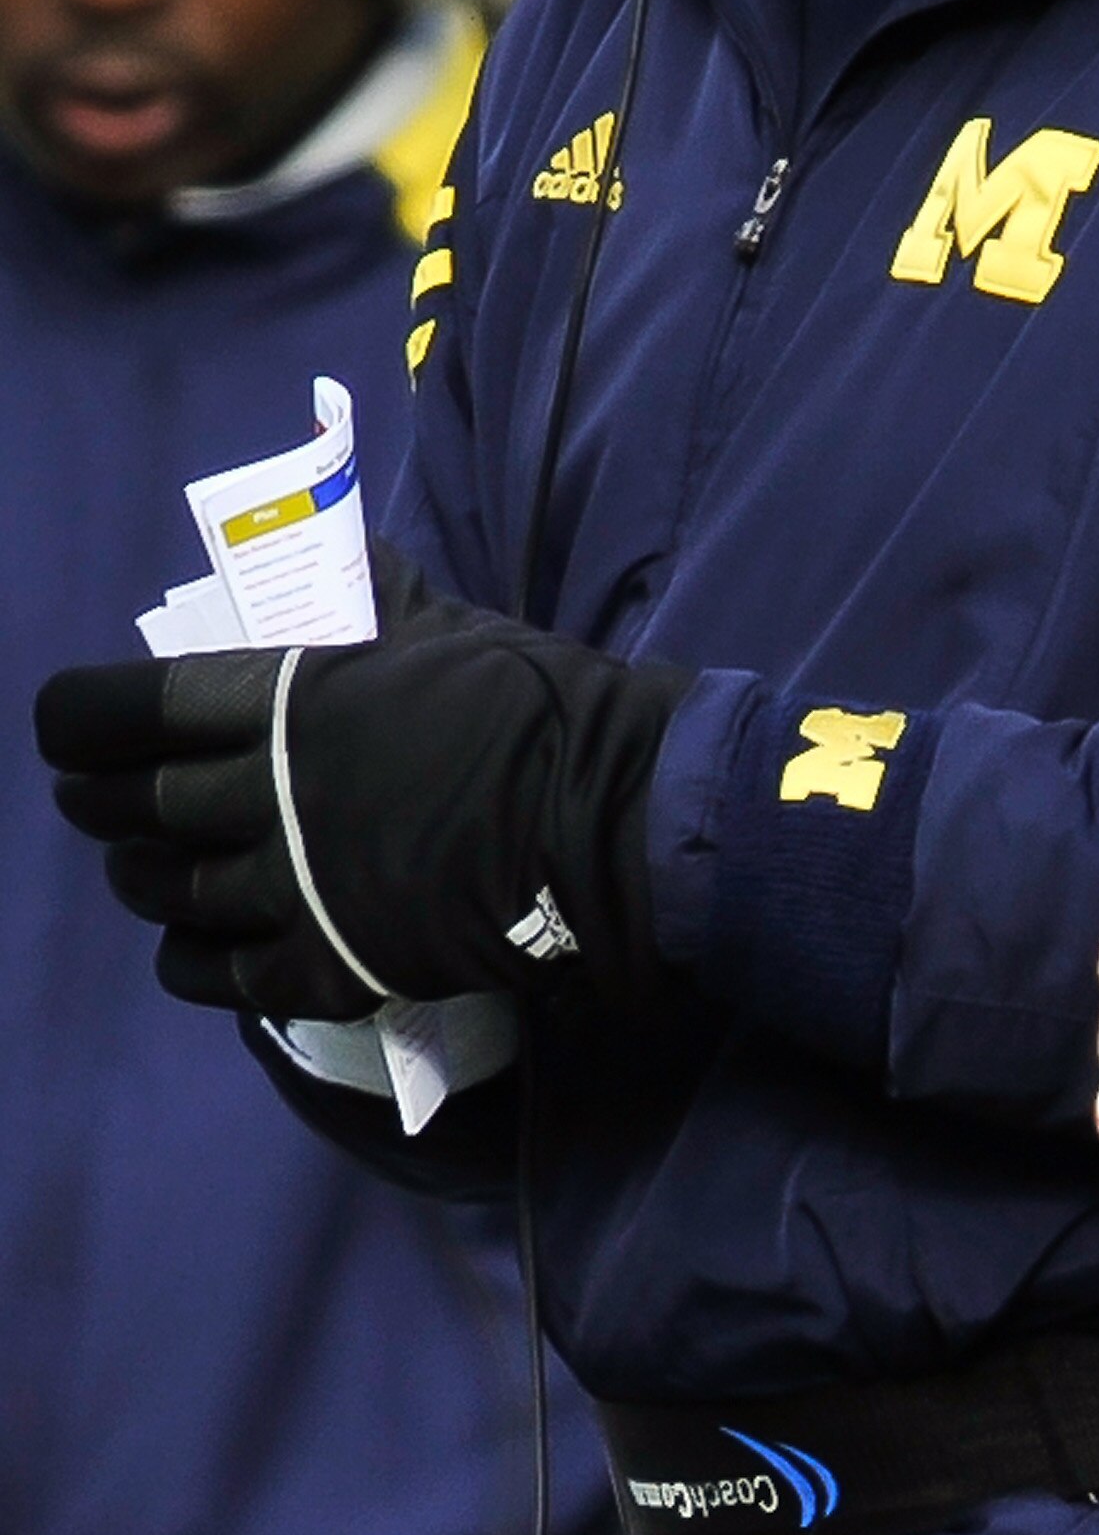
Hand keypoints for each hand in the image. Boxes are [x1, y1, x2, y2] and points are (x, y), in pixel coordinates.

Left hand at [36, 579, 682, 1022]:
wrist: (598, 818)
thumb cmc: (527, 705)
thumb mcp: (442, 623)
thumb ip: (372, 602)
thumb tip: (342, 559)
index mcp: (284, 700)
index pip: (130, 711)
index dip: (78, 719)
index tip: (63, 725)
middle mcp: (265, 798)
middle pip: (132, 806)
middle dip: (97, 799)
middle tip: (94, 793)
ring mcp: (290, 889)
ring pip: (167, 892)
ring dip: (142, 874)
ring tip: (146, 861)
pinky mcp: (325, 965)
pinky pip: (217, 975)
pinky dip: (189, 956)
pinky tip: (191, 941)